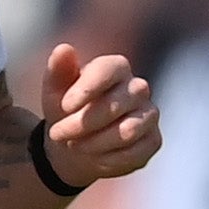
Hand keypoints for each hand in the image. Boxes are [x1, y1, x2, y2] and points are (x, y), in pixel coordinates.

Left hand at [33, 42, 160, 191]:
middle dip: (80, 124)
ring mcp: (149, 114)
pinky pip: (134, 152)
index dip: (86, 89)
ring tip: (73, 145)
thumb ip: (59, 71)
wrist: (75, 144)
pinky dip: (108, 159)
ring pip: (127, 131)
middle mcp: (138, 88)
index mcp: (116, 67)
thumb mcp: (55, 92)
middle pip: (115, 105)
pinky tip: (94, 156)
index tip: (64, 106)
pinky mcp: (153, 140)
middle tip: (57, 134)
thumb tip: (63, 49)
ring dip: (94, 143)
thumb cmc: (66, 111)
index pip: (108, 70)